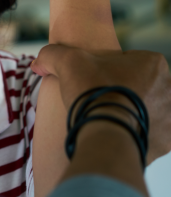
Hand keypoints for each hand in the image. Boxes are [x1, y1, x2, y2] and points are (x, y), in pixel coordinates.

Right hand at [31, 45, 170, 164]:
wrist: (107, 137)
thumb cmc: (93, 94)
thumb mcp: (67, 62)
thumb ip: (52, 55)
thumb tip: (38, 62)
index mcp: (153, 64)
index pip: (125, 62)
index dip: (103, 71)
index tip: (90, 82)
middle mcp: (168, 88)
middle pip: (136, 86)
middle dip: (118, 92)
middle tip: (95, 101)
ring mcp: (170, 116)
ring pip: (143, 110)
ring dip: (127, 113)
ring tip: (103, 119)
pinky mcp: (167, 141)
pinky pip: (149, 135)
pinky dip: (133, 135)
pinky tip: (115, 134)